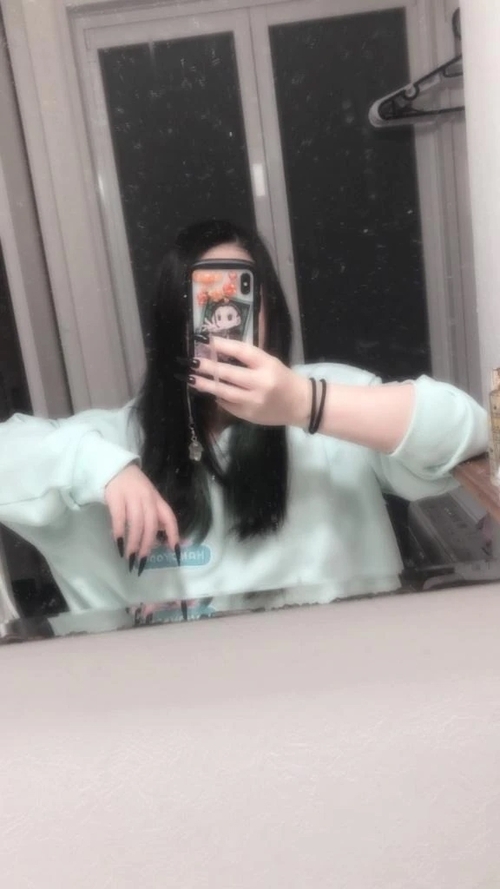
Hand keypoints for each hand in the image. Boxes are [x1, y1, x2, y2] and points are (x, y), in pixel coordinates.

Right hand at [104, 464, 178, 568]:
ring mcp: (131, 496)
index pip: (169, 518)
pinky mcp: (116, 496)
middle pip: (151, 524)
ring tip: (129, 557)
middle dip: (147, 544)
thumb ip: (156, 517)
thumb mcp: (149, 500)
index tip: (174, 552)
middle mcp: (147, 498)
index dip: (174, 535)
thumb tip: (164, 539)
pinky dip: (119, 532)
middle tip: (142, 560)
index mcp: (157, 500)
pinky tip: (118, 544)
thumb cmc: (134, 488)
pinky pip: (119, 517)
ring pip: (136, 522)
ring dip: (133, 542)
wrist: (115, 468)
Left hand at [188, 337, 309, 426]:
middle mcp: (261, 384)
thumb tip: (218, 351)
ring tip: (191, 379)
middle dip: (208, 367)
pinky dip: (219, 398)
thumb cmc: (283, 379)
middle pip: (229, 374)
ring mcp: (254, 402)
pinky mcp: (249, 415)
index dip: (222, 345)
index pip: (242, 352)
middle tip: (191, 362)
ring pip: (225, 392)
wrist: (301, 405)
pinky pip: (228, 406)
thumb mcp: (270, 362)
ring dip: (206, 385)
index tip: (205, 340)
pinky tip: (211, 392)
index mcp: (267, 365)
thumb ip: (248, 358)